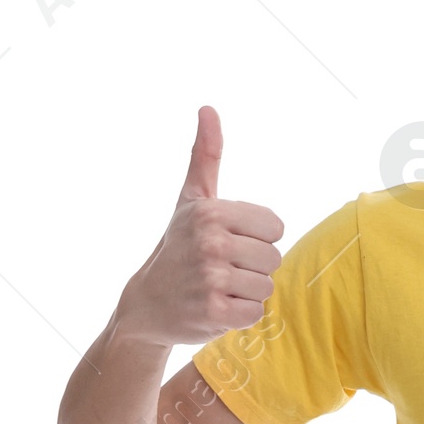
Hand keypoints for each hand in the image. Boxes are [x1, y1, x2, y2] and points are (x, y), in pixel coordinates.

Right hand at [115, 106, 283, 346]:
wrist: (148, 302)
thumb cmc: (178, 246)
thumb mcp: (191, 198)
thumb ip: (205, 155)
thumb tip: (208, 108)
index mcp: (212, 212)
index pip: (275, 227)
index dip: (257, 238)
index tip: (230, 242)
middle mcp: (211, 242)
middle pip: (274, 259)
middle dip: (253, 268)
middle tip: (221, 268)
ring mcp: (212, 279)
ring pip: (266, 287)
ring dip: (247, 292)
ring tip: (218, 288)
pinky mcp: (214, 312)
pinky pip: (255, 313)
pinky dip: (240, 315)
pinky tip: (216, 307)